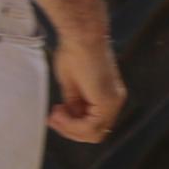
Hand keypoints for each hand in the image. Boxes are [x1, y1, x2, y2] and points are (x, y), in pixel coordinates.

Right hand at [48, 27, 125, 142]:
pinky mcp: (107, 102)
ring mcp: (113, 102)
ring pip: (93, 133)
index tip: (55, 115)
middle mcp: (115, 100)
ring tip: (55, 115)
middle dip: (70, 130)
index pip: (94, 124)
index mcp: (109, 96)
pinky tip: (59, 112)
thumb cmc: (75, 51)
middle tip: (53, 118)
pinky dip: (72, 125)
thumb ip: (74, 103)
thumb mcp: (71, 84)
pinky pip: (90, 127)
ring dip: (69, 128)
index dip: (72, 126)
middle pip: (94, 133)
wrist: (81, 35)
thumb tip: (69, 117)